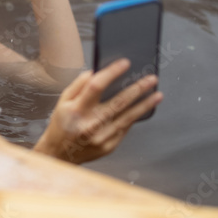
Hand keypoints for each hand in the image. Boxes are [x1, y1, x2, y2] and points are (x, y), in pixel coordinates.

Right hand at [33, 59, 161, 163]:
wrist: (60, 154)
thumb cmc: (62, 124)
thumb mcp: (63, 101)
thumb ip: (78, 85)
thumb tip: (96, 72)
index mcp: (77, 109)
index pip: (97, 86)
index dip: (112, 72)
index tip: (125, 63)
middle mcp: (90, 124)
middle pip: (119, 102)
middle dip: (138, 89)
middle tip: (151, 79)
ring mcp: (101, 137)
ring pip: (128, 117)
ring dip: (144, 105)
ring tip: (157, 95)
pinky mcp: (109, 146)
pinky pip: (125, 129)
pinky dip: (134, 118)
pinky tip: (143, 109)